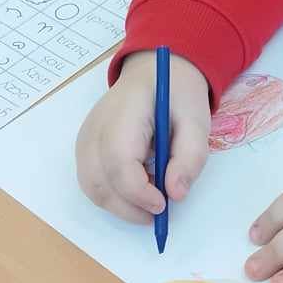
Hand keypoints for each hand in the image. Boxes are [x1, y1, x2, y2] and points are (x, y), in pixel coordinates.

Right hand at [75, 50, 211, 222]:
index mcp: (124, 114)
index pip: (119, 163)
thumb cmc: (176, 93)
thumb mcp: (197, 120)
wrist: (153, 71)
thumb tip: (176, 194)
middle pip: (98, 181)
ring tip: (150, 198)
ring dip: (120, 205)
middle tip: (160, 211)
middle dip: (129, 207)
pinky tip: (137, 188)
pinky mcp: (85, 147)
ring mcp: (85, 138)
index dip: (139, 192)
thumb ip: (191, 156)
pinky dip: (112, 195)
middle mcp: (95, 127)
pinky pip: (91, 181)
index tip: (164, 204)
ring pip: (91, 187)